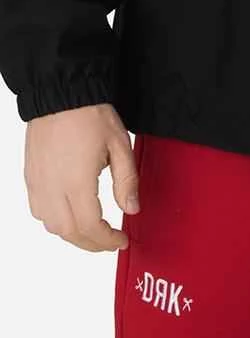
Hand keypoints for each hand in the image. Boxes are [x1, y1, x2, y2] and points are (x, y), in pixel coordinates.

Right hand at [24, 103, 139, 251]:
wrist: (62, 94)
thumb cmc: (90, 115)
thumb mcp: (120, 146)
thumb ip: (126, 181)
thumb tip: (132, 208)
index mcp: (76, 182)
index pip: (90, 227)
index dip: (107, 240)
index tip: (121, 239)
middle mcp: (52, 187)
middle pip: (69, 232)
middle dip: (92, 243)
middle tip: (110, 241)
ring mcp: (38, 183)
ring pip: (51, 225)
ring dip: (72, 234)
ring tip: (93, 230)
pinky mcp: (30, 176)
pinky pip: (38, 210)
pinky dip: (55, 221)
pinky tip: (70, 214)